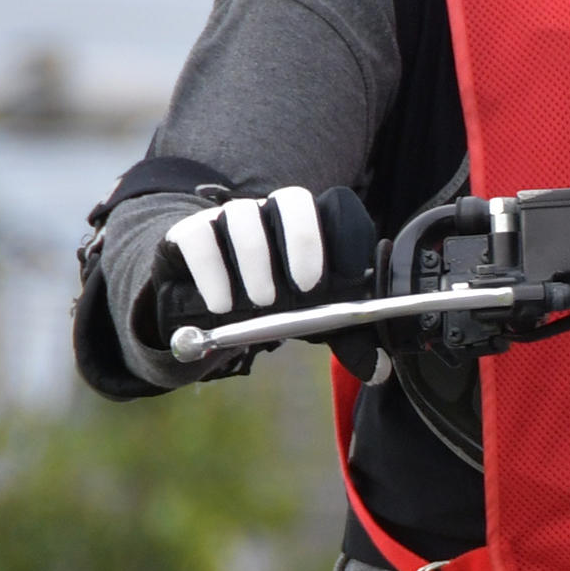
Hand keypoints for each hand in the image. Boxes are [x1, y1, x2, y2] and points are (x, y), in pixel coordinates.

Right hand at [132, 184, 375, 352]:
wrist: (211, 302)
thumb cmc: (274, 303)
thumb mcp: (310, 319)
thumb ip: (346, 339)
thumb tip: (379, 370)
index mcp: (309, 227)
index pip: (335, 209)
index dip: (343, 236)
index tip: (344, 279)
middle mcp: (271, 213)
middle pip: (292, 200)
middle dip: (303, 239)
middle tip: (307, 287)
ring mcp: (228, 219)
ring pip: (242, 215)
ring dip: (256, 260)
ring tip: (262, 302)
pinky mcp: (190, 234)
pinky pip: (199, 237)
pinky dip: (212, 271)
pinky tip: (222, 304)